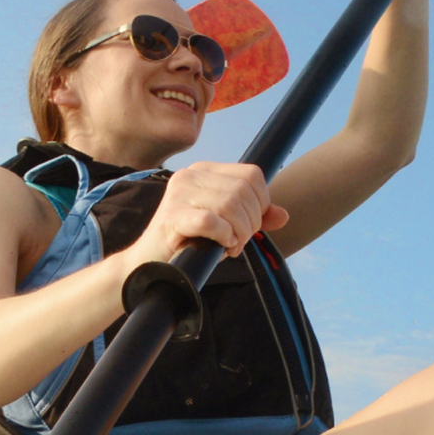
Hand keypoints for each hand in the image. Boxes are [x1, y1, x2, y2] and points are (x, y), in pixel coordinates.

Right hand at [138, 161, 288, 265]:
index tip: (249, 225)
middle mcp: (190, 176)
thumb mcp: (226, 226)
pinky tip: (220, 245)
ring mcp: (179, 194)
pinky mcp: (172, 216)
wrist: (150, 263)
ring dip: (238, 233)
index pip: (252, 175)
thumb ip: (253, 217)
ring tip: (229, 246)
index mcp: (205, 171)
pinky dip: (223, 235)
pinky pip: (211, 220)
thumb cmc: (188, 242)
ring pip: (230, 205)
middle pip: (243, 192)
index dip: (261, 203)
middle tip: (238, 241)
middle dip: (250, 223)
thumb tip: (283, 215)